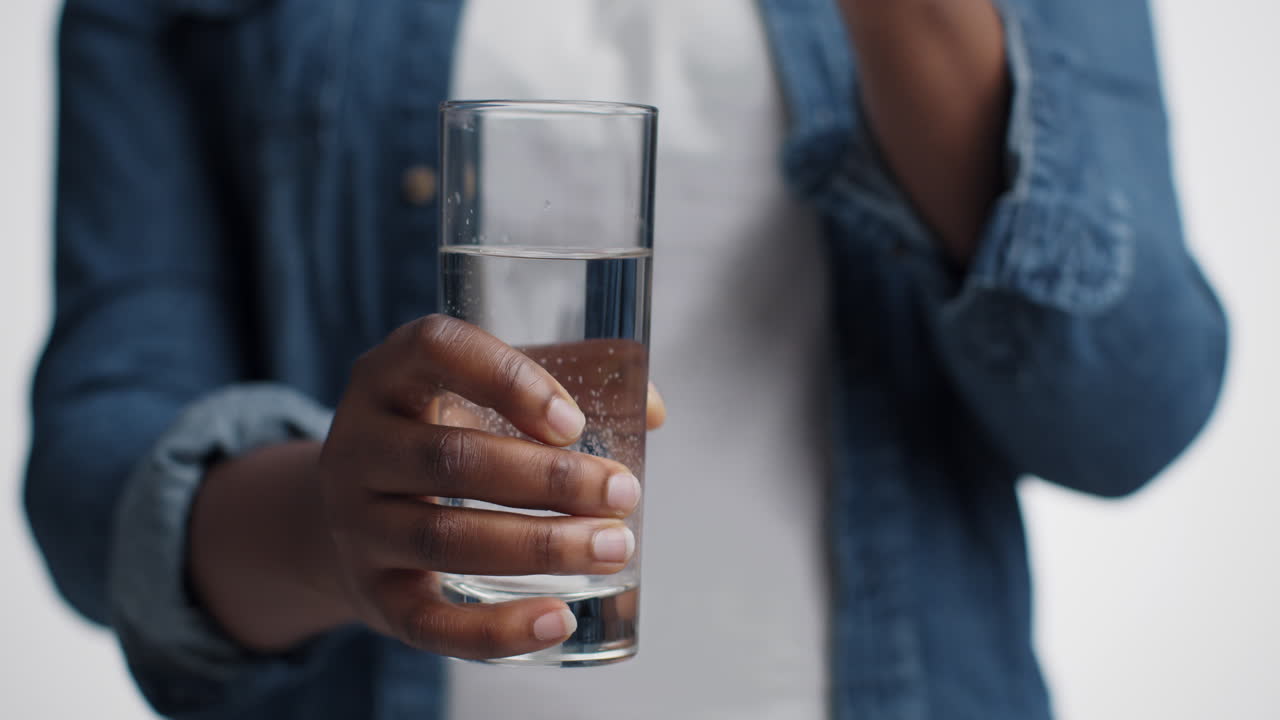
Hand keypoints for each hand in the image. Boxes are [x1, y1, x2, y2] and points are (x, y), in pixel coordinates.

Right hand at [318, 315, 650, 658]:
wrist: (352, 520)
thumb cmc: (443, 438)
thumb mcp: (481, 394)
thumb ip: (568, 381)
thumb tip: (652, 412)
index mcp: (387, 377)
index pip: (434, 350)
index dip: (508, 380)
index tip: (574, 421)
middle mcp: (358, 446)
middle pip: (450, 459)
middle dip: (550, 479)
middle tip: (624, 493)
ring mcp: (355, 526)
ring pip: (444, 538)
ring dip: (540, 546)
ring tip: (613, 547)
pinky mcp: (371, 597)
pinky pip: (429, 623)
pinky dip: (497, 630)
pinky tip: (561, 620)